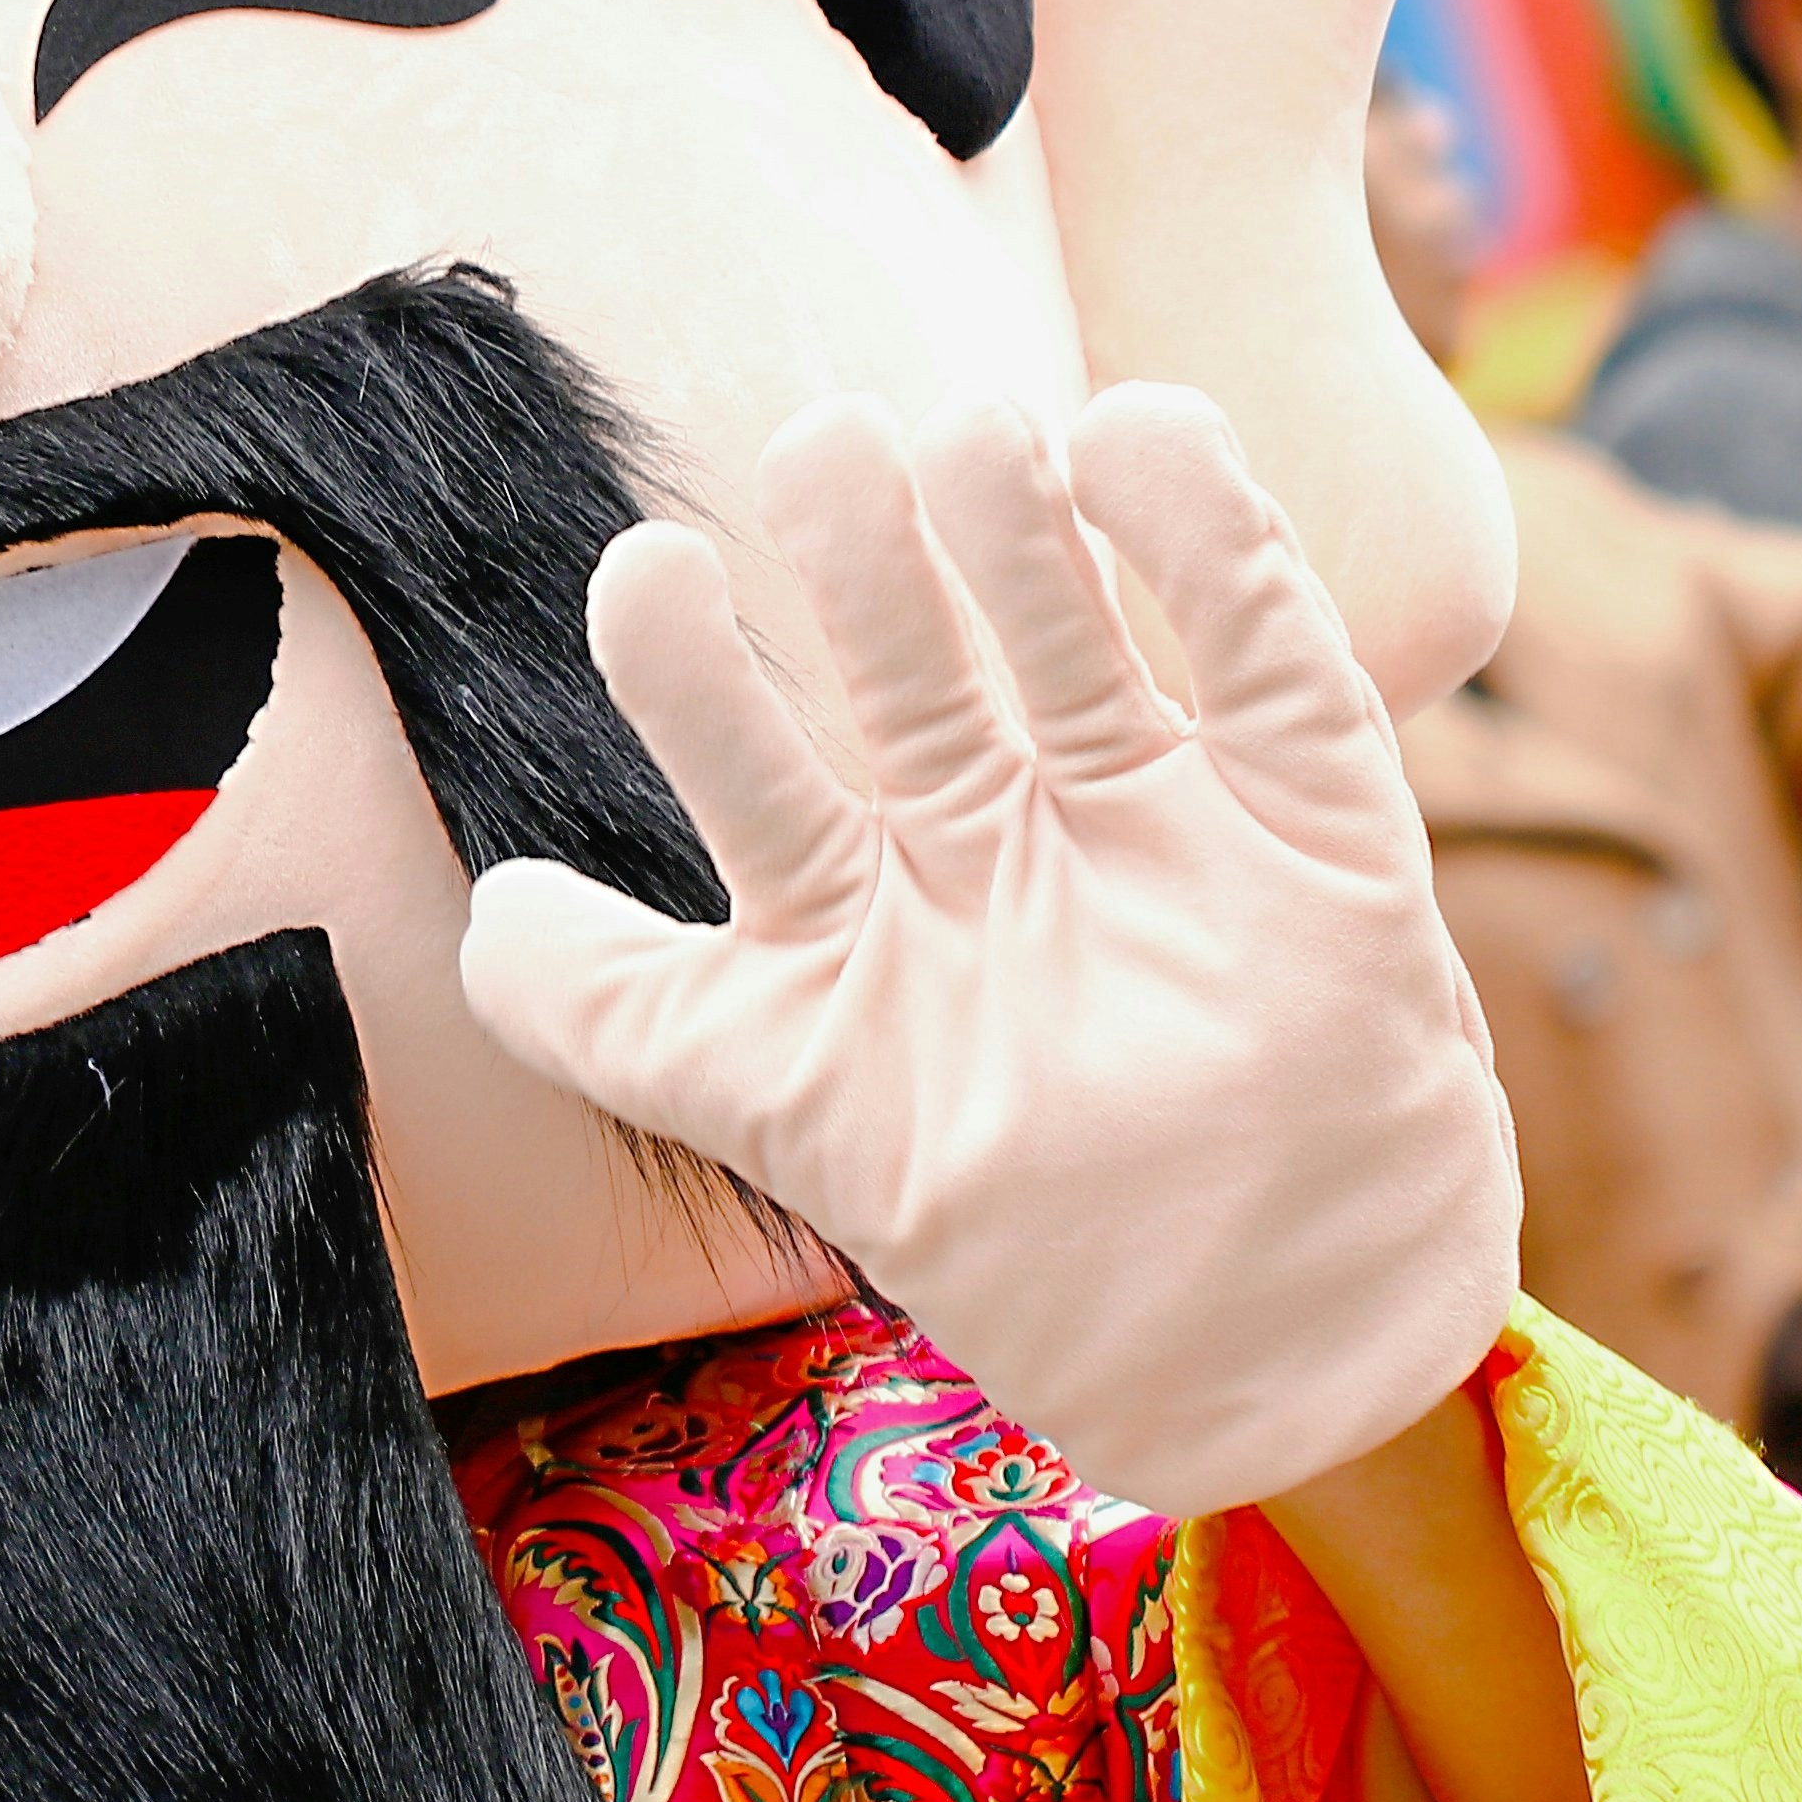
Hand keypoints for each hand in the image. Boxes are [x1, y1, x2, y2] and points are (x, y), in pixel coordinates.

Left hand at [456, 384, 1519, 1518]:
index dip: (695, 675)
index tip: (645, 571)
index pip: (758, 771)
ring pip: (1066, 628)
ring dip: (1014, 517)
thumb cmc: (1031, 1269)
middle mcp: (998, 854)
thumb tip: (485, 906)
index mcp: (868, 927)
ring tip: (969, 432)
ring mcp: (1153, 826)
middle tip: (819, 442)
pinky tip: (1139, 432)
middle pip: (911, 667)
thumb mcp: (795, 1134)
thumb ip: (630, 1024)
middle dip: (857, 551)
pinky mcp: (1316, 810)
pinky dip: (1208, 529)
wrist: (1291, 1369)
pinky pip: (1261, 643)